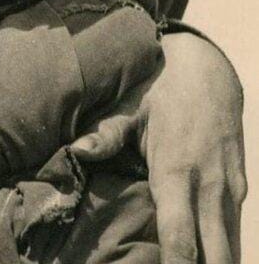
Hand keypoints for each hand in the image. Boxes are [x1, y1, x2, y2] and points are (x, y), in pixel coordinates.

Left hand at [69, 31, 245, 262]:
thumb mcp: (131, 110)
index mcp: (176, 173)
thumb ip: (106, 137)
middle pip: (215, 258)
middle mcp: (209, 188)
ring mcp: (231, 192)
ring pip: (231, 251)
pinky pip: (235, 235)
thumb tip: (76, 152)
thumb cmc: (161, 93)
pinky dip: (222, 254)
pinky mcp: (241, 192)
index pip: (180, 240)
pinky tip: (203, 260)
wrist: (209, 73)